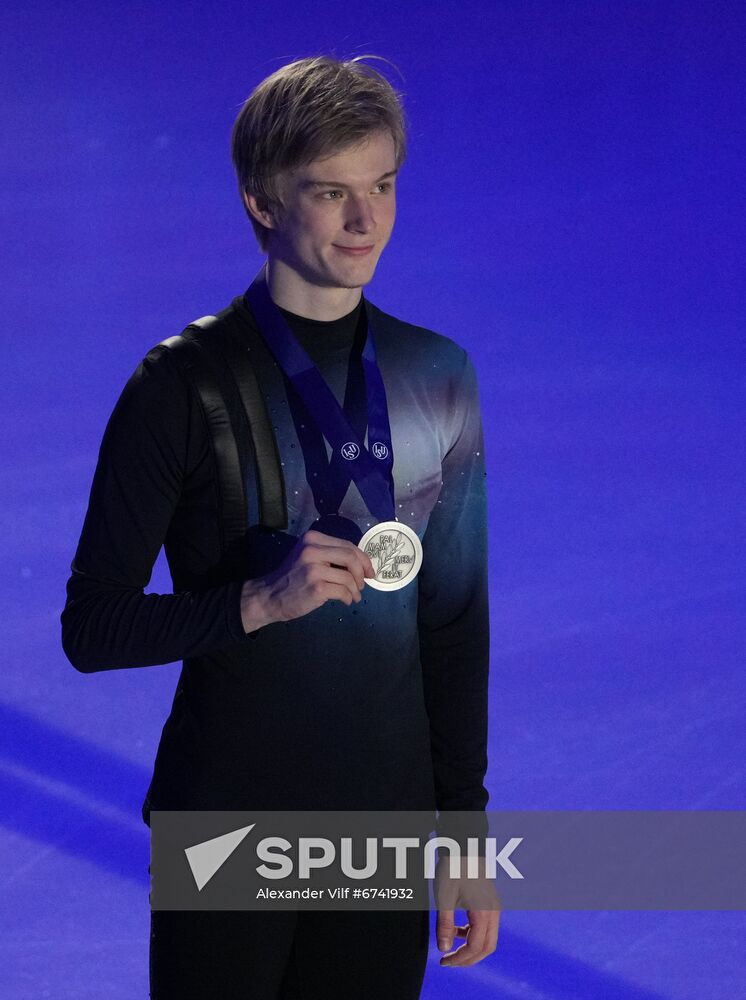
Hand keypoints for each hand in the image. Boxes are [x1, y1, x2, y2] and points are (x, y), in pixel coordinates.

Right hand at [240, 529, 374, 631]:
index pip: (347, 545)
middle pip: (351, 557)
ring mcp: (314, 569)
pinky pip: (343, 591)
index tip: (368, 570)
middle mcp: (312, 550)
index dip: (362, 558)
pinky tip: (346, 601)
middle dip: (362, 571)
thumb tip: (360, 563)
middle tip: (364, 583)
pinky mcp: (316, 587)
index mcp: (312, 539)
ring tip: (354, 596)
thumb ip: (330, 555)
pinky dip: (349, 597)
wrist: (270, 596)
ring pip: (349, 577)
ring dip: (356, 589)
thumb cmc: (291, 578)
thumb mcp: (307, 557)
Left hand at [435, 855, 500, 966]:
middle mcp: (494, 912)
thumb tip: (443, 950)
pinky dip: (473, 933)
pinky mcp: (490, 901)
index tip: (443, 962)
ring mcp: (494, 906)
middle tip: (449, 962)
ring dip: (471, 947)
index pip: (475, 947)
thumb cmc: (453, 868)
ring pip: (488, 938)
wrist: (464, 844)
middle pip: (486, 947)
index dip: (460, 959)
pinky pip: (486, 926)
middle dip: (468, 959)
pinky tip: (457, 929)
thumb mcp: (444, 898)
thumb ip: (444, 925)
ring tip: (451, 947)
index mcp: (484, 913)